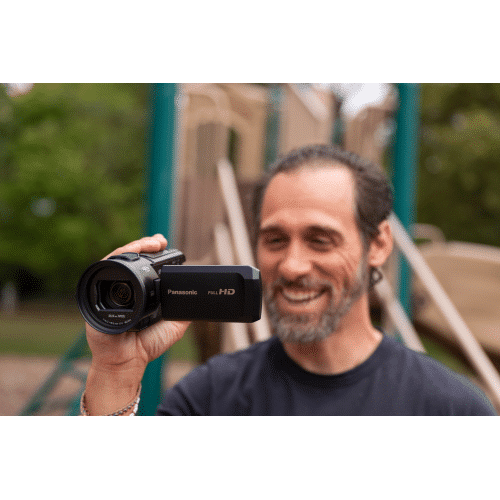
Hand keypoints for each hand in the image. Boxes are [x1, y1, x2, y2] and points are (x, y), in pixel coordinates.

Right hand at [85, 234, 190, 375]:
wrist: (128, 361)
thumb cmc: (146, 345)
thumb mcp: (174, 326)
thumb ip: (184, 311)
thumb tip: (199, 298)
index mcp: (140, 292)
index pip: (144, 265)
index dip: (152, 251)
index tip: (164, 243)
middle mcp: (123, 288)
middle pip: (130, 257)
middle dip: (144, 244)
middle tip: (158, 241)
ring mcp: (108, 289)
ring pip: (117, 259)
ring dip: (132, 247)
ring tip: (148, 243)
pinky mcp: (95, 294)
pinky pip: (103, 271)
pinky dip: (116, 258)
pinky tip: (129, 253)